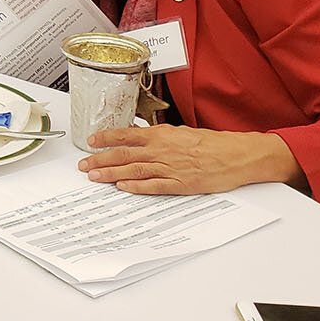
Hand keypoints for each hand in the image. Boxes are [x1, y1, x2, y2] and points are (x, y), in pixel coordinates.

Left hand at [77, 125, 301, 194]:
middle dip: (100, 159)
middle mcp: (162, 150)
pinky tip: (122, 187)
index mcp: (162, 134)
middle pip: (124, 154)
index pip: (126, 134)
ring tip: (94, 177)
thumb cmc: (211, 143)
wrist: (236, 155)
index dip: (106, 138)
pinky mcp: (180, 184)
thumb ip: (159, 136)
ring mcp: (170, 167)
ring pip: (134, 170)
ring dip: (111, 173)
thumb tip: (139, 137)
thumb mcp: (181, 132)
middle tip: (83, 165)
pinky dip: (136, 187)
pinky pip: (154, 186)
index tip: (91, 141)